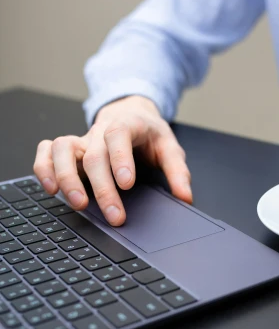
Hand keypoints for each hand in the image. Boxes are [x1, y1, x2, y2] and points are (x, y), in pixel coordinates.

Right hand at [33, 95, 191, 225]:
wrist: (130, 112)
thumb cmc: (148, 133)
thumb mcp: (169, 147)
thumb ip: (178, 172)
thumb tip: (185, 197)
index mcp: (126, 125)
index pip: (118, 136)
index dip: (120, 159)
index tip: (126, 184)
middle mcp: (99, 131)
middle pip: (94, 155)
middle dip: (102, 188)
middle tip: (115, 216)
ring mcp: (81, 139)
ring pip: (62, 149)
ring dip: (67, 178)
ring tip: (79, 204)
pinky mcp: (68, 149)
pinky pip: (46, 151)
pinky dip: (44, 168)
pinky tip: (51, 189)